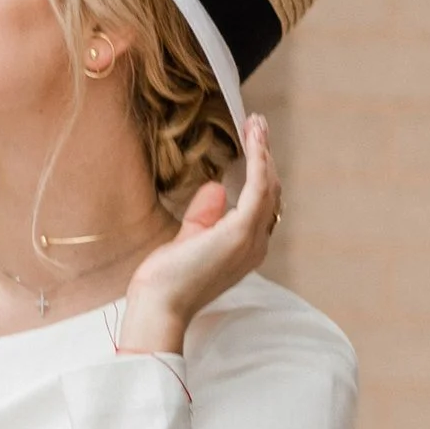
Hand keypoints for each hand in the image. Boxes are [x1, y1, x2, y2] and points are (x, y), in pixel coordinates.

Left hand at [116, 115, 280, 356]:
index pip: (260, 203)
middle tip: (256, 124)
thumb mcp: (189, 239)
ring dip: (264, 151)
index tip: (251, 142)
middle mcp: (256, 245)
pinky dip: (259, 160)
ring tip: (256, 123)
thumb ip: (204, 216)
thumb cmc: (167, 281)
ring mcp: (251, 239)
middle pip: (270, 192)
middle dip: (264, 156)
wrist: (159, 305)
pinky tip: (254, 138)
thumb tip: (216, 188)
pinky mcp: (240, 232)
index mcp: (245, 248)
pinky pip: (259, 187)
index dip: (259, 171)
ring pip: (268, 186)